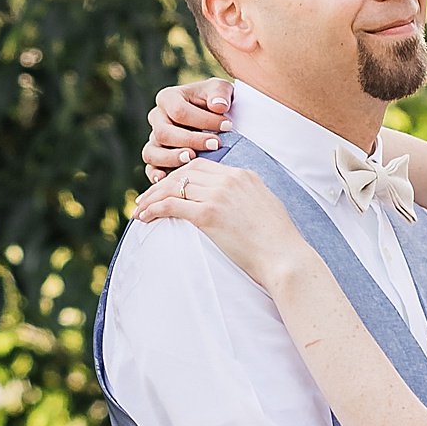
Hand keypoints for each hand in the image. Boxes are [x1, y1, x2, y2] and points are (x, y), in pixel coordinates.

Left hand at [130, 158, 305, 289]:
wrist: (286, 259)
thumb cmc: (279, 244)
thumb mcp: (267, 210)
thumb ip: (249, 199)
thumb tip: (237, 207)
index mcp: (244, 175)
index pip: (203, 167)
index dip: (181, 176)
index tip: (169, 188)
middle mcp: (230, 179)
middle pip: (185, 173)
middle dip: (162, 184)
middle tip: (147, 198)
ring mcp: (219, 195)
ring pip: (174, 187)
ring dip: (152, 198)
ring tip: (140, 210)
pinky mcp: (209, 215)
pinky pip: (172, 205)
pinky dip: (154, 209)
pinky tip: (144, 218)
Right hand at [143, 79, 232, 178]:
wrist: (218, 120)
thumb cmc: (217, 103)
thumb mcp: (221, 91)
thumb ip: (220, 93)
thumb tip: (218, 106)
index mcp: (168, 99)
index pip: (179, 111)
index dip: (203, 120)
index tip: (228, 126)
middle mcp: (157, 119)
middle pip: (164, 133)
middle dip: (191, 140)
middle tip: (216, 145)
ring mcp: (154, 141)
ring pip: (152, 153)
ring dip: (172, 158)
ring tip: (193, 159)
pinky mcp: (157, 160)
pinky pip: (150, 169)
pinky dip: (156, 176)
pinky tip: (168, 179)